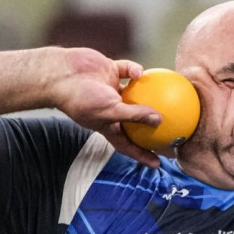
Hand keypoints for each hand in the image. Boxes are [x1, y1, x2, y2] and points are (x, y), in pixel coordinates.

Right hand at [54, 48, 161, 167]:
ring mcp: (110, 89)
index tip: (158, 163)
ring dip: (150, 93)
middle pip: (135, 120)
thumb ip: (135, 115)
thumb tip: (160, 120)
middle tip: (172, 129)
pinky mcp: (110, 70)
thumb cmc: (81, 98)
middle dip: (152, 125)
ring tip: (171, 96)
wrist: (61, 74)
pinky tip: (142, 72)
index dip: (142, 155)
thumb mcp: (110, 111)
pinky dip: (135, 70)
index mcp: (107, 125)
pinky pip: (128, 70)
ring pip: (135, 93)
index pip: (127, 145)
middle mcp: (110, 108)